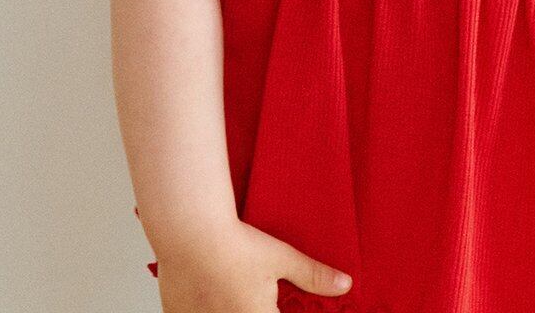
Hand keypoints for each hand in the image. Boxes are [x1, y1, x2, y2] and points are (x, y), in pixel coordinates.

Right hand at [155, 218, 353, 311]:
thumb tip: (345, 284)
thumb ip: (312, 276)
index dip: (279, 310)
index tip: (277, 302)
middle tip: (251, 291)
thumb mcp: (280, 258)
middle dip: (254, 307)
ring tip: (228, 288)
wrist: (190, 229)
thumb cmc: (235, 244)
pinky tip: (205, 292)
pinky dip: (202, 308)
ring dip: (228, 307)